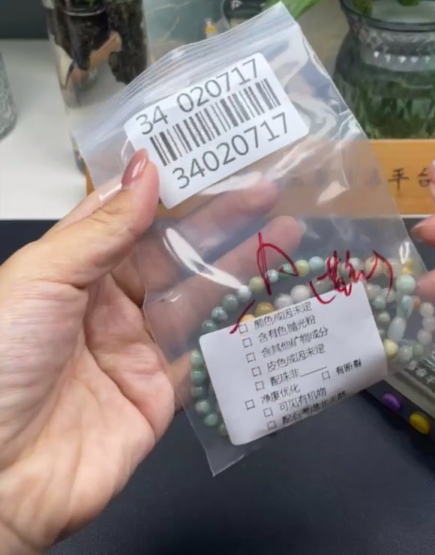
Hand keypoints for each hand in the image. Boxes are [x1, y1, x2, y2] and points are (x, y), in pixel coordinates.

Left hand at [0, 152, 300, 554]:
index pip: (129, 216)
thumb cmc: (0, 367)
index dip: (170, 187)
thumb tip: (146, 169)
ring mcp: (135, 350)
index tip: (212, 159)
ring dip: (241, 266)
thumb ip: (104, 227)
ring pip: (199, 298)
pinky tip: (274, 301)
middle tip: (266, 190)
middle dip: (219, 221)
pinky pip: (207, 358)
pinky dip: (242, 332)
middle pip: (172, 253)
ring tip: (285, 233)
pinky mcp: (159, 395)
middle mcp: (106, 304)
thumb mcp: (45, 279)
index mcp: (71, 269)